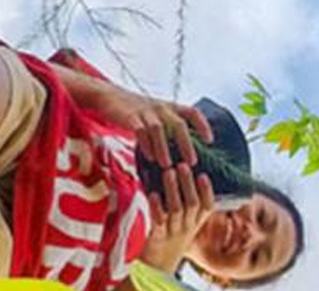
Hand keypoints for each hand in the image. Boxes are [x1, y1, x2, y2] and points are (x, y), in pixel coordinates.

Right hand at [50, 61, 214, 167]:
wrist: (109, 97)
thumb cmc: (135, 110)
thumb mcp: (155, 113)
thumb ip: (168, 126)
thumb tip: (184, 147)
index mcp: (169, 107)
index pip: (192, 112)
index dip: (203, 125)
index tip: (210, 140)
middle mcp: (161, 108)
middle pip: (179, 124)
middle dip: (186, 144)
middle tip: (192, 162)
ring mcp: (146, 112)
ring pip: (159, 130)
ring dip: (165, 149)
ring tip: (168, 166)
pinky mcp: (131, 117)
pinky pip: (140, 131)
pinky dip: (146, 145)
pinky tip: (149, 157)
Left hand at [142, 163, 213, 272]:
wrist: (156, 269)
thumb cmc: (170, 240)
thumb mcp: (184, 226)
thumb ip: (185, 206)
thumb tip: (181, 178)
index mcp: (195, 224)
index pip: (207, 207)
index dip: (207, 191)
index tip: (202, 175)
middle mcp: (186, 227)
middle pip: (192, 204)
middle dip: (188, 184)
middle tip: (182, 166)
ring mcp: (172, 233)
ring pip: (176, 210)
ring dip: (173, 190)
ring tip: (168, 172)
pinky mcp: (157, 237)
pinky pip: (158, 222)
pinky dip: (156, 207)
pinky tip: (153, 194)